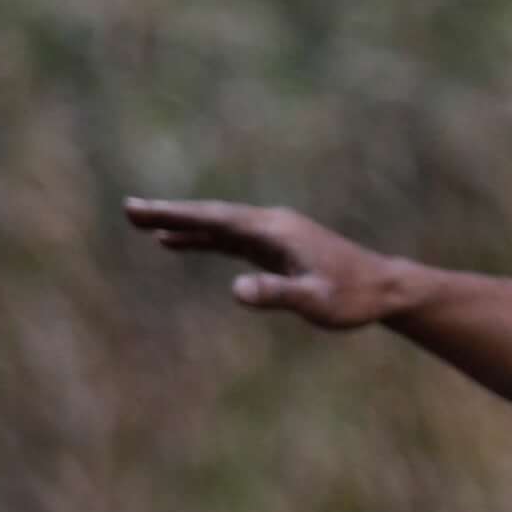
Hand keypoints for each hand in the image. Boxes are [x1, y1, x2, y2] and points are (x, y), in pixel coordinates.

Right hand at [123, 194, 411, 327]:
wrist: (383, 288)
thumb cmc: (352, 298)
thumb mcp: (315, 302)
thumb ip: (277, 294)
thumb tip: (235, 290)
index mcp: (274, 230)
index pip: (215, 220)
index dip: (176, 215)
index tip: (142, 211)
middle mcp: (270, 224)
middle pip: (211, 215)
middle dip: (169, 213)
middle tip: (128, 209)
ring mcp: (271, 233)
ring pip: (217, 225)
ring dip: (181, 223)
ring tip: (143, 223)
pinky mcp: (273, 247)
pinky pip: (229, 238)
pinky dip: (202, 237)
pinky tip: (179, 243)